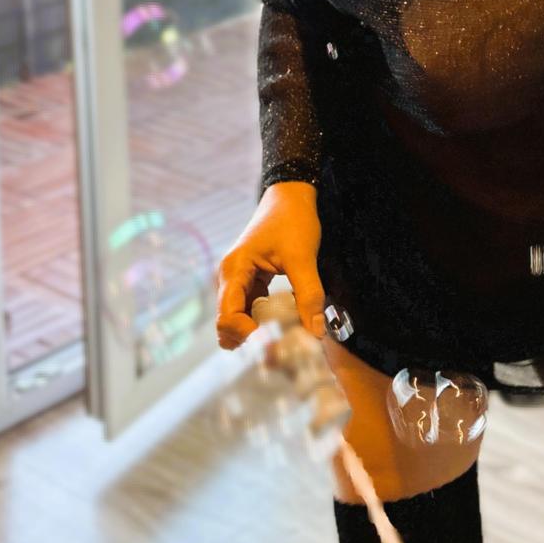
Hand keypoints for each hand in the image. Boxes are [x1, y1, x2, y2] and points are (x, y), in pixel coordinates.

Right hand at [216, 180, 326, 346]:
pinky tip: (280, 324)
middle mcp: (230, 276)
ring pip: (237, 315)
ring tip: (278, 340)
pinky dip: (261, 318)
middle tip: (273, 347)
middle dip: (244, 338)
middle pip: (226, 320)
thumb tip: (317, 333)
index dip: (241, 332)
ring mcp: (239, 278)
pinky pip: (250, 306)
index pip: (226, 314)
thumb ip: (309, 295)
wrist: (291, 195)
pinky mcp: (251, 279)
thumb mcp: (303, 258)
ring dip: (252, 330)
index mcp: (235, 270)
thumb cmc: (293, 220)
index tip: (265, 335)